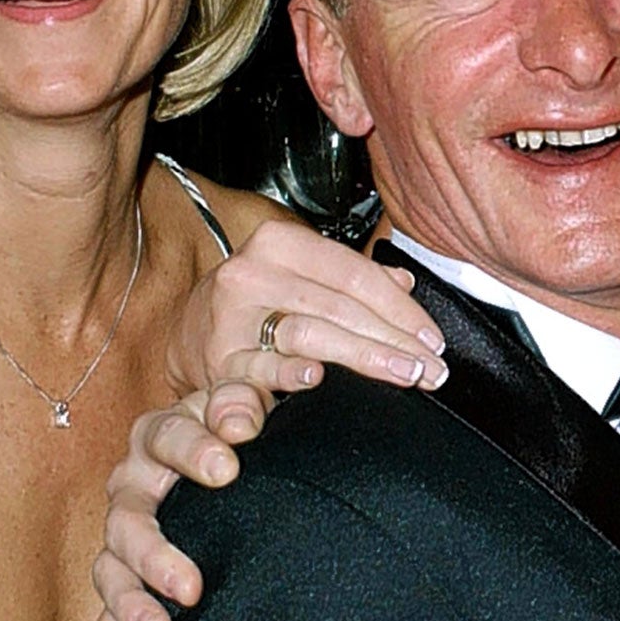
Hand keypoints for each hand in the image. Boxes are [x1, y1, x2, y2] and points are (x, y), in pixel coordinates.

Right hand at [90, 384, 269, 620]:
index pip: (167, 435)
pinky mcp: (129, 580)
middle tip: (191, 581)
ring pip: (112, 567)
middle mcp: (135, 483)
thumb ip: (258, 389)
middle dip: (156, 547)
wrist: (240, 464)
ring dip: (132, 601)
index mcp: (163, 433)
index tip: (230, 465)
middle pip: (128, 513)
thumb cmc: (246, 426)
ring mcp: (127, 533)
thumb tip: (257, 405)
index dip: (195, 448)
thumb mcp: (253, 399)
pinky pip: (109, 618)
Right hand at [165, 219, 447, 405]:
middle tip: (433, 369)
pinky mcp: (216, 360)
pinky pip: (260, 366)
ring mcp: (231, 316)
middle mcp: (253, 272)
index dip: (402, 309)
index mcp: (280, 243)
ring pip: (311, 332)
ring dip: (366, 357)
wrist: (186, 336)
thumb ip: (351, 279)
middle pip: (341, 305)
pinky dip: (289, 372)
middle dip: (395, 339)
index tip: (433, 340)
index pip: (356, 273)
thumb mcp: (301, 279)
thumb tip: (405, 284)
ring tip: (406, 375)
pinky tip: (318, 378)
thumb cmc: (255, 306)